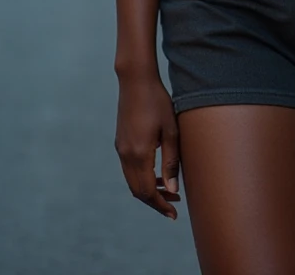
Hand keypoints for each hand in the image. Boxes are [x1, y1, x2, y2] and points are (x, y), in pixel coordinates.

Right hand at [115, 74, 180, 219]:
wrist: (135, 81)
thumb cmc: (158, 102)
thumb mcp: (171, 130)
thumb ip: (171, 161)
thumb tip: (173, 190)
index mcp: (139, 154)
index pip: (147, 192)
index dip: (160, 205)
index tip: (174, 214)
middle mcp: (125, 155)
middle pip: (137, 191)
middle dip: (155, 201)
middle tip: (175, 205)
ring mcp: (120, 149)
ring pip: (132, 181)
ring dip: (148, 190)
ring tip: (169, 190)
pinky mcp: (120, 142)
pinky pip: (129, 169)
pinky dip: (142, 178)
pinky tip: (157, 173)